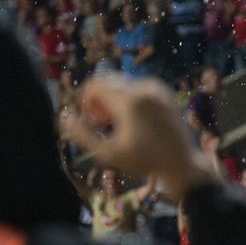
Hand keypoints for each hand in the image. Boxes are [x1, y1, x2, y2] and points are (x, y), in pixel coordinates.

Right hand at [63, 75, 208, 197]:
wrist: (181, 164)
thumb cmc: (144, 161)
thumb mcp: (109, 153)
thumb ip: (83, 135)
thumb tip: (63, 117)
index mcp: (129, 101)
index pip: (95, 84)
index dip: (85, 99)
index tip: (88, 117)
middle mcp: (144, 90)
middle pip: (108, 81)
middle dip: (99, 98)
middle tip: (101, 121)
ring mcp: (157, 89)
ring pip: (123, 83)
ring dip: (113, 97)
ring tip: (117, 122)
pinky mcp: (166, 93)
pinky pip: (139, 86)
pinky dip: (130, 97)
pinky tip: (132, 117)